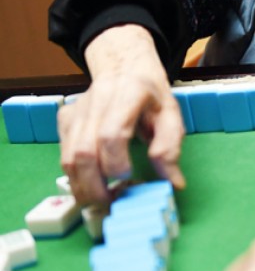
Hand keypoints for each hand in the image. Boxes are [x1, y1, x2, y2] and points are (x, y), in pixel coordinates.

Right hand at [57, 24, 185, 205]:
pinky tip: (92, 183)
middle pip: (84, 151)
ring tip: (102, 199)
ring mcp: (76, 111)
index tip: (127, 177)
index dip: (116, 161)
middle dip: (95, 185)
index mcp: (129, 94)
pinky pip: (64, 155)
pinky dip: (75, 175)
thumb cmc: (151, 95)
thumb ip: (171, 147)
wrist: (124, 68)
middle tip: (112, 202)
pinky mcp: (65, 120)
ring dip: (83, 186)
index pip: (112, 133)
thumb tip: (173, 183)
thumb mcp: (171, 114)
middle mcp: (97, 100)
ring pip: (69, 157)